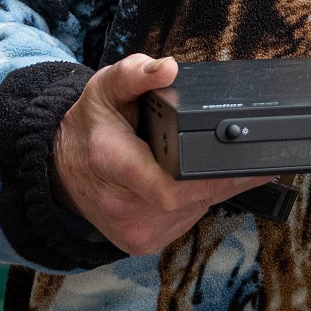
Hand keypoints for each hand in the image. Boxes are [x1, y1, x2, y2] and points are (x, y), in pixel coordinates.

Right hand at [50, 53, 268, 254]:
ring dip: (211, 187)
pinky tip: (192, 180)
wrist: (63, 168)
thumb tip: (169, 68)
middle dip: (224, 176)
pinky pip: (185, 221)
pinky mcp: (142, 242)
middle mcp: (122, 205)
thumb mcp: (106, 86)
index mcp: (113, 162)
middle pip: (190, 199)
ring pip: (194, 211)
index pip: (166, 186)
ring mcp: (134, 230)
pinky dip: (197, 200)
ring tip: (212, 160)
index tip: (238, 162)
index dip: (209, 179)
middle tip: (247, 150)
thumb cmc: (91, 125)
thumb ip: (136, 72)